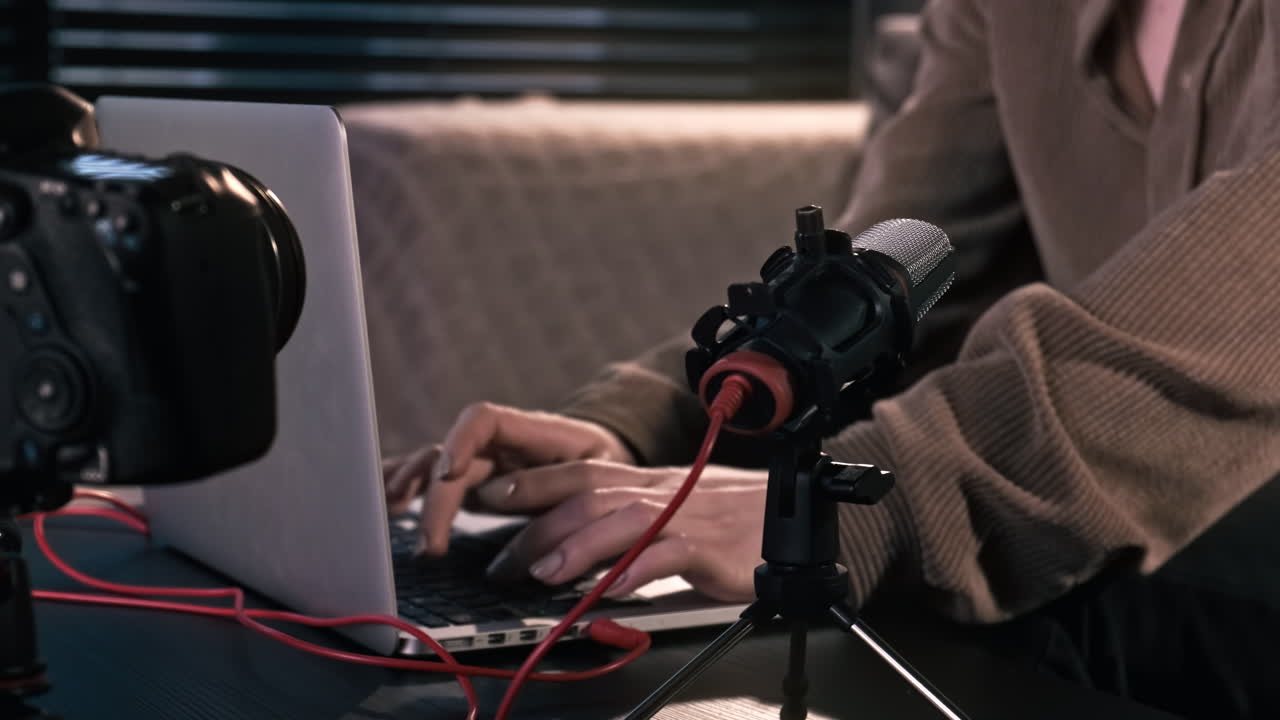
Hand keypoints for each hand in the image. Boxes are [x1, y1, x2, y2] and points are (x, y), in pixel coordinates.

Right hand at [383, 402, 634, 554]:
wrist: (616, 472)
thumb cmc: (609, 471)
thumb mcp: (597, 475)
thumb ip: (552, 483)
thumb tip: (496, 496)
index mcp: (531, 432)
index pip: (483, 420)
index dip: (459, 441)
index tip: (447, 473)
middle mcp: (500, 446)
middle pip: (452, 457)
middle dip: (435, 499)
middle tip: (431, 546)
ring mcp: (484, 466)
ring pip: (434, 467)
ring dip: (410, 487)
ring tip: (388, 509)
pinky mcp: (476, 487)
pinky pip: (436, 484)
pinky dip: (409, 490)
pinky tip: (387, 502)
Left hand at [479, 461, 765, 602]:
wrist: (794, 515)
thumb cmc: (731, 518)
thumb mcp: (672, 510)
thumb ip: (627, 524)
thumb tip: (571, 546)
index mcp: (647, 482)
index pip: (579, 472)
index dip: (532, 481)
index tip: (489, 495)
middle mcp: (660, 491)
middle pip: (589, 499)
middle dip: (538, 528)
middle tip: (502, 563)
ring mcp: (685, 515)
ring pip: (622, 522)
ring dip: (577, 549)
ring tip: (543, 575)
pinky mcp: (710, 546)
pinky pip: (669, 555)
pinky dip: (638, 571)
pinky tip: (615, 589)